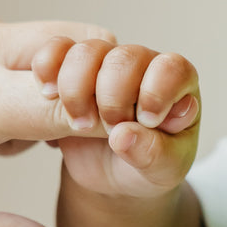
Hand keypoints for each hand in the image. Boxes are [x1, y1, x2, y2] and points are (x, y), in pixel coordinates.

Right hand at [32, 37, 199, 198]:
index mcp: (178, 84)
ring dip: (77, 90)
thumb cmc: (149, 167)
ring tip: (79, 124)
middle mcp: (144, 66)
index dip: (155, 92)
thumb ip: (153, 154)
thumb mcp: (163, 171)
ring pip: (88, 52)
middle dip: (112, 98)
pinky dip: (48, 68)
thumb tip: (123, 136)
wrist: (115, 177)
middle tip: (110, 130)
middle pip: (125, 58)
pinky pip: (57, 49)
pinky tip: (48, 95)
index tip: (145, 122)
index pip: (171, 68)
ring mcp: (107, 64)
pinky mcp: (74, 69)